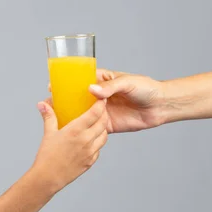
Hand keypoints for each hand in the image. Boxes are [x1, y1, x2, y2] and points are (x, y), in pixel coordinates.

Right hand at [31, 99, 108, 191]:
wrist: (48, 178)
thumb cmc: (46, 156)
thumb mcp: (48, 134)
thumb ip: (49, 117)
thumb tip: (42, 104)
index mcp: (76, 130)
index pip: (95, 113)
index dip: (101, 104)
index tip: (102, 98)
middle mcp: (86, 140)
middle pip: (103, 123)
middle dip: (104, 114)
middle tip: (101, 109)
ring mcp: (90, 152)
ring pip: (104, 136)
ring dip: (102, 128)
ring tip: (97, 124)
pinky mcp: (91, 161)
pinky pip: (99, 148)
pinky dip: (97, 142)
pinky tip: (91, 140)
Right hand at [47, 69, 165, 132]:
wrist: (161, 106)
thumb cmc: (147, 88)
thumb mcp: (128, 83)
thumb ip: (110, 87)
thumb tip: (91, 90)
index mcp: (104, 81)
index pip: (81, 80)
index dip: (67, 82)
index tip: (53, 85)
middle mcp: (101, 97)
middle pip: (78, 98)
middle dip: (64, 100)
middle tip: (50, 103)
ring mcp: (103, 111)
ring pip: (83, 113)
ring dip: (71, 115)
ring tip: (55, 117)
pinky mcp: (108, 125)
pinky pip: (92, 127)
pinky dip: (82, 129)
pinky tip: (70, 131)